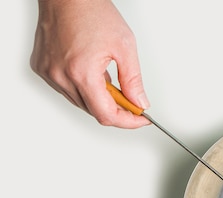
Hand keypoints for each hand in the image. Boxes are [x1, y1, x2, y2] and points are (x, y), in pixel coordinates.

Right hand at [30, 0, 149, 127]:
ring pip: (80, 102)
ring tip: (109, 78)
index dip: (127, 121)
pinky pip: (66, 90)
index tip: (139, 119)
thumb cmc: (91, 11)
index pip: (106, 115)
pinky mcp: (42, 68)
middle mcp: (60, 76)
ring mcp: (49, 73)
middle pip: (94, 111)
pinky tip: (91, 73)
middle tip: (131, 99)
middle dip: (116, 109)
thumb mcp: (124, 47)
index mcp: (82, 73)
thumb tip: (140, 103)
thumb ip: (133, 80)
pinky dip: (83, 88)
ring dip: (99, 98)